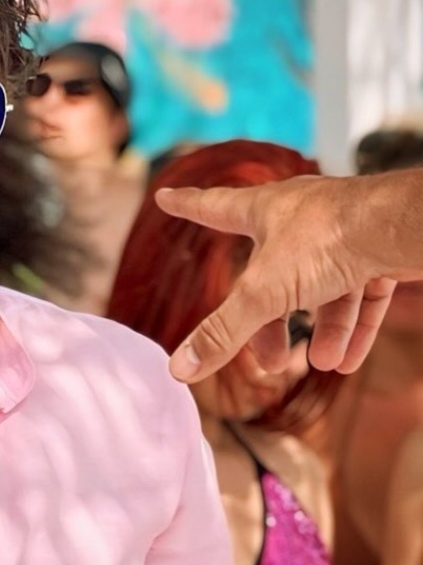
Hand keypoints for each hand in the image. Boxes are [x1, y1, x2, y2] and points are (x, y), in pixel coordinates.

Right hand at [155, 172, 421, 381]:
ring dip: (321, 332)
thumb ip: (223, 333)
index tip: (166, 196)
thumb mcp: (262, 293)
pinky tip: (345, 362)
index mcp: (264, 211)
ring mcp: (342, 233)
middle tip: (269, 362)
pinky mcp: (378, 251)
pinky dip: (352, 329)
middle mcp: (302, 217)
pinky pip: (360, 295)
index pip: (214, 206)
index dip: (187, 205)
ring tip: (321, 362)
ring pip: (322, 290)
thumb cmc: (327, 238)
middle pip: (272, 275)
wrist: (398, 227)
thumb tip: (179, 368)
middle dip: (270, 323)